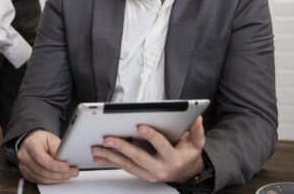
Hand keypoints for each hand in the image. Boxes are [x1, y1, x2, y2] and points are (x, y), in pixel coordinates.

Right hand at [17, 130, 78, 184]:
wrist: (31, 141)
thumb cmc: (41, 139)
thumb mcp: (51, 138)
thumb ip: (57, 148)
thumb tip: (65, 159)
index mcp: (31, 145)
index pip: (43, 159)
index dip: (56, 166)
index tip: (67, 167)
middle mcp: (25, 156)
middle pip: (43, 171)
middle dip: (60, 174)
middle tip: (72, 172)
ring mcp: (24, 166)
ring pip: (42, 179)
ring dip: (57, 178)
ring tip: (68, 174)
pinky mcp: (26, 174)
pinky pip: (40, 181)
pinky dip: (52, 180)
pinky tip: (59, 176)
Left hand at [91, 116, 205, 183]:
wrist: (185, 173)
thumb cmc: (187, 155)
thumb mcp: (196, 144)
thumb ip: (196, 132)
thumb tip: (196, 119)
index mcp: (173, 159)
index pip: (161, 146)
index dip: (151, 136)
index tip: (139, 126)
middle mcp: (159, 169)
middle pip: (138, 157)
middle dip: (122, 148)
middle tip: (108, 139)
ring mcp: (148, 173)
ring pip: (127, 165)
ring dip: (110, 156)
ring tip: (96, 148)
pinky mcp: (140, 174)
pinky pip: (123, 168)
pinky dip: (110, 162)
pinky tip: (99, 157)